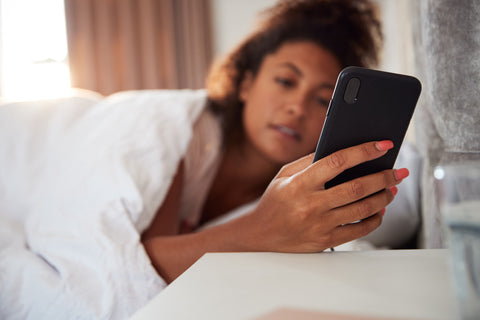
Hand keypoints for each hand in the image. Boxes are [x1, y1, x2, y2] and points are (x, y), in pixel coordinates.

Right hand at [246, 141, 406, 251]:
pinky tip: (379, 210)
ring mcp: (320, 225)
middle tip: (398, 171)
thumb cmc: (275, 201)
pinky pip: (359, 230)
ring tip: (391, 189)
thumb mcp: (284, 175)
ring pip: (363, 209)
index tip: (383, 145)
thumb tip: (340, 150)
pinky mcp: (326, 240)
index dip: (364, 151)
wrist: (261, 234)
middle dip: (384, 177)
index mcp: (300, 183)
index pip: (338, 162)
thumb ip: (309, 161)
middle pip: (358, 187)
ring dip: (383, 197)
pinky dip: (375, 219)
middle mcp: (311, 204)